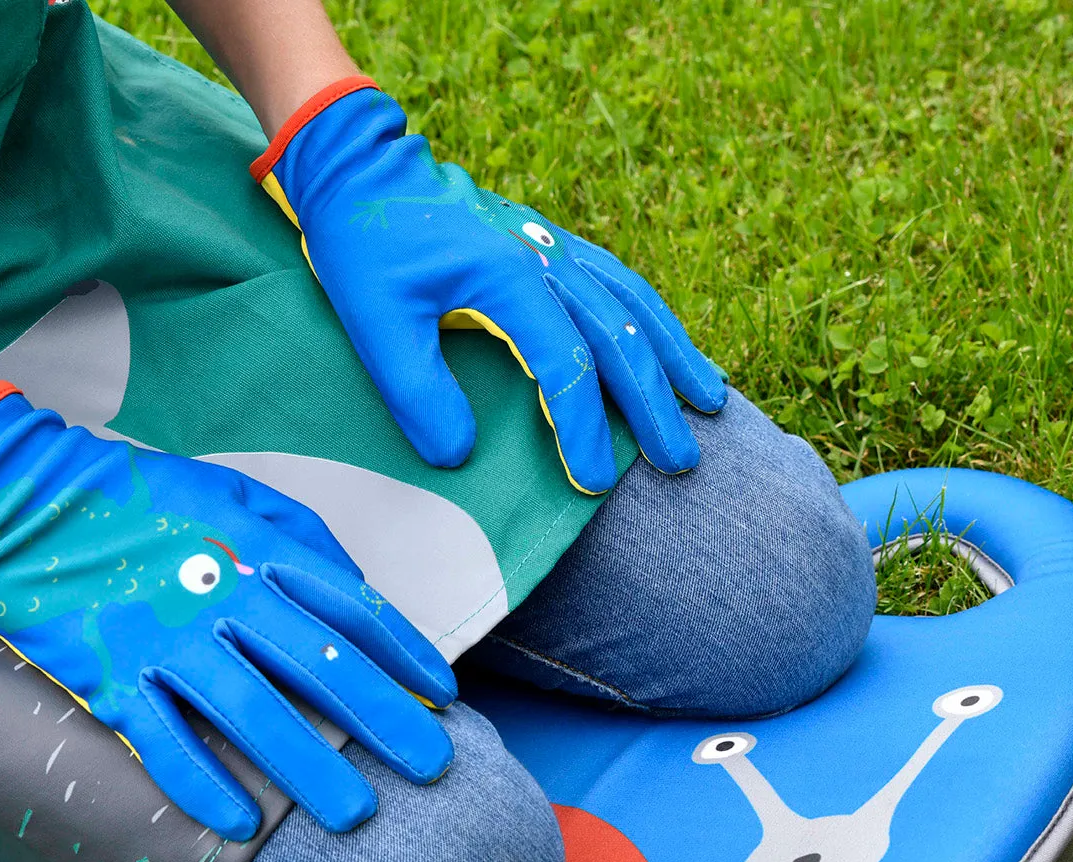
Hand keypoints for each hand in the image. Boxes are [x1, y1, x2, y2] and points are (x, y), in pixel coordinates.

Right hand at [0, 383, 456, 838]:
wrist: (20, 499)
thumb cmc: (140, 497)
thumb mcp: (234, 490)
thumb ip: (302, 536)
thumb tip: (358, 586)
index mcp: (258, 547)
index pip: (351, 605)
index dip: (405, 653)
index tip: (445, 695)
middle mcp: (222, 594)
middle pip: (321, 664)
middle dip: (385, 719)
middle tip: (435, 768)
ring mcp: (165, 639)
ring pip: (252, 713)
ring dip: (309, 768)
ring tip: (357, 816)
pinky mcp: (110, 676)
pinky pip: (164, 741)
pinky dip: (202, 785)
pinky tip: (242, 825)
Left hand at [252, 79, 727, 493]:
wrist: (362, 168)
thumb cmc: (364, 246)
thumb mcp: (374, 322)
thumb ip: (416, 390)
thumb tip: (460, 456)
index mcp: (511, 279)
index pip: (566, 366)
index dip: (582, 429)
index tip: (592, 483)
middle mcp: (547, 260)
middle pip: (619, 338)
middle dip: (653, 404)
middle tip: (681, 460)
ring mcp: (554, 247)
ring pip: (634, 305)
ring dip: (674, 356)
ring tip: (710, 402)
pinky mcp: (550, 244)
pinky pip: (620, 282)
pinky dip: (654, 318)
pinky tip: (670, 344)